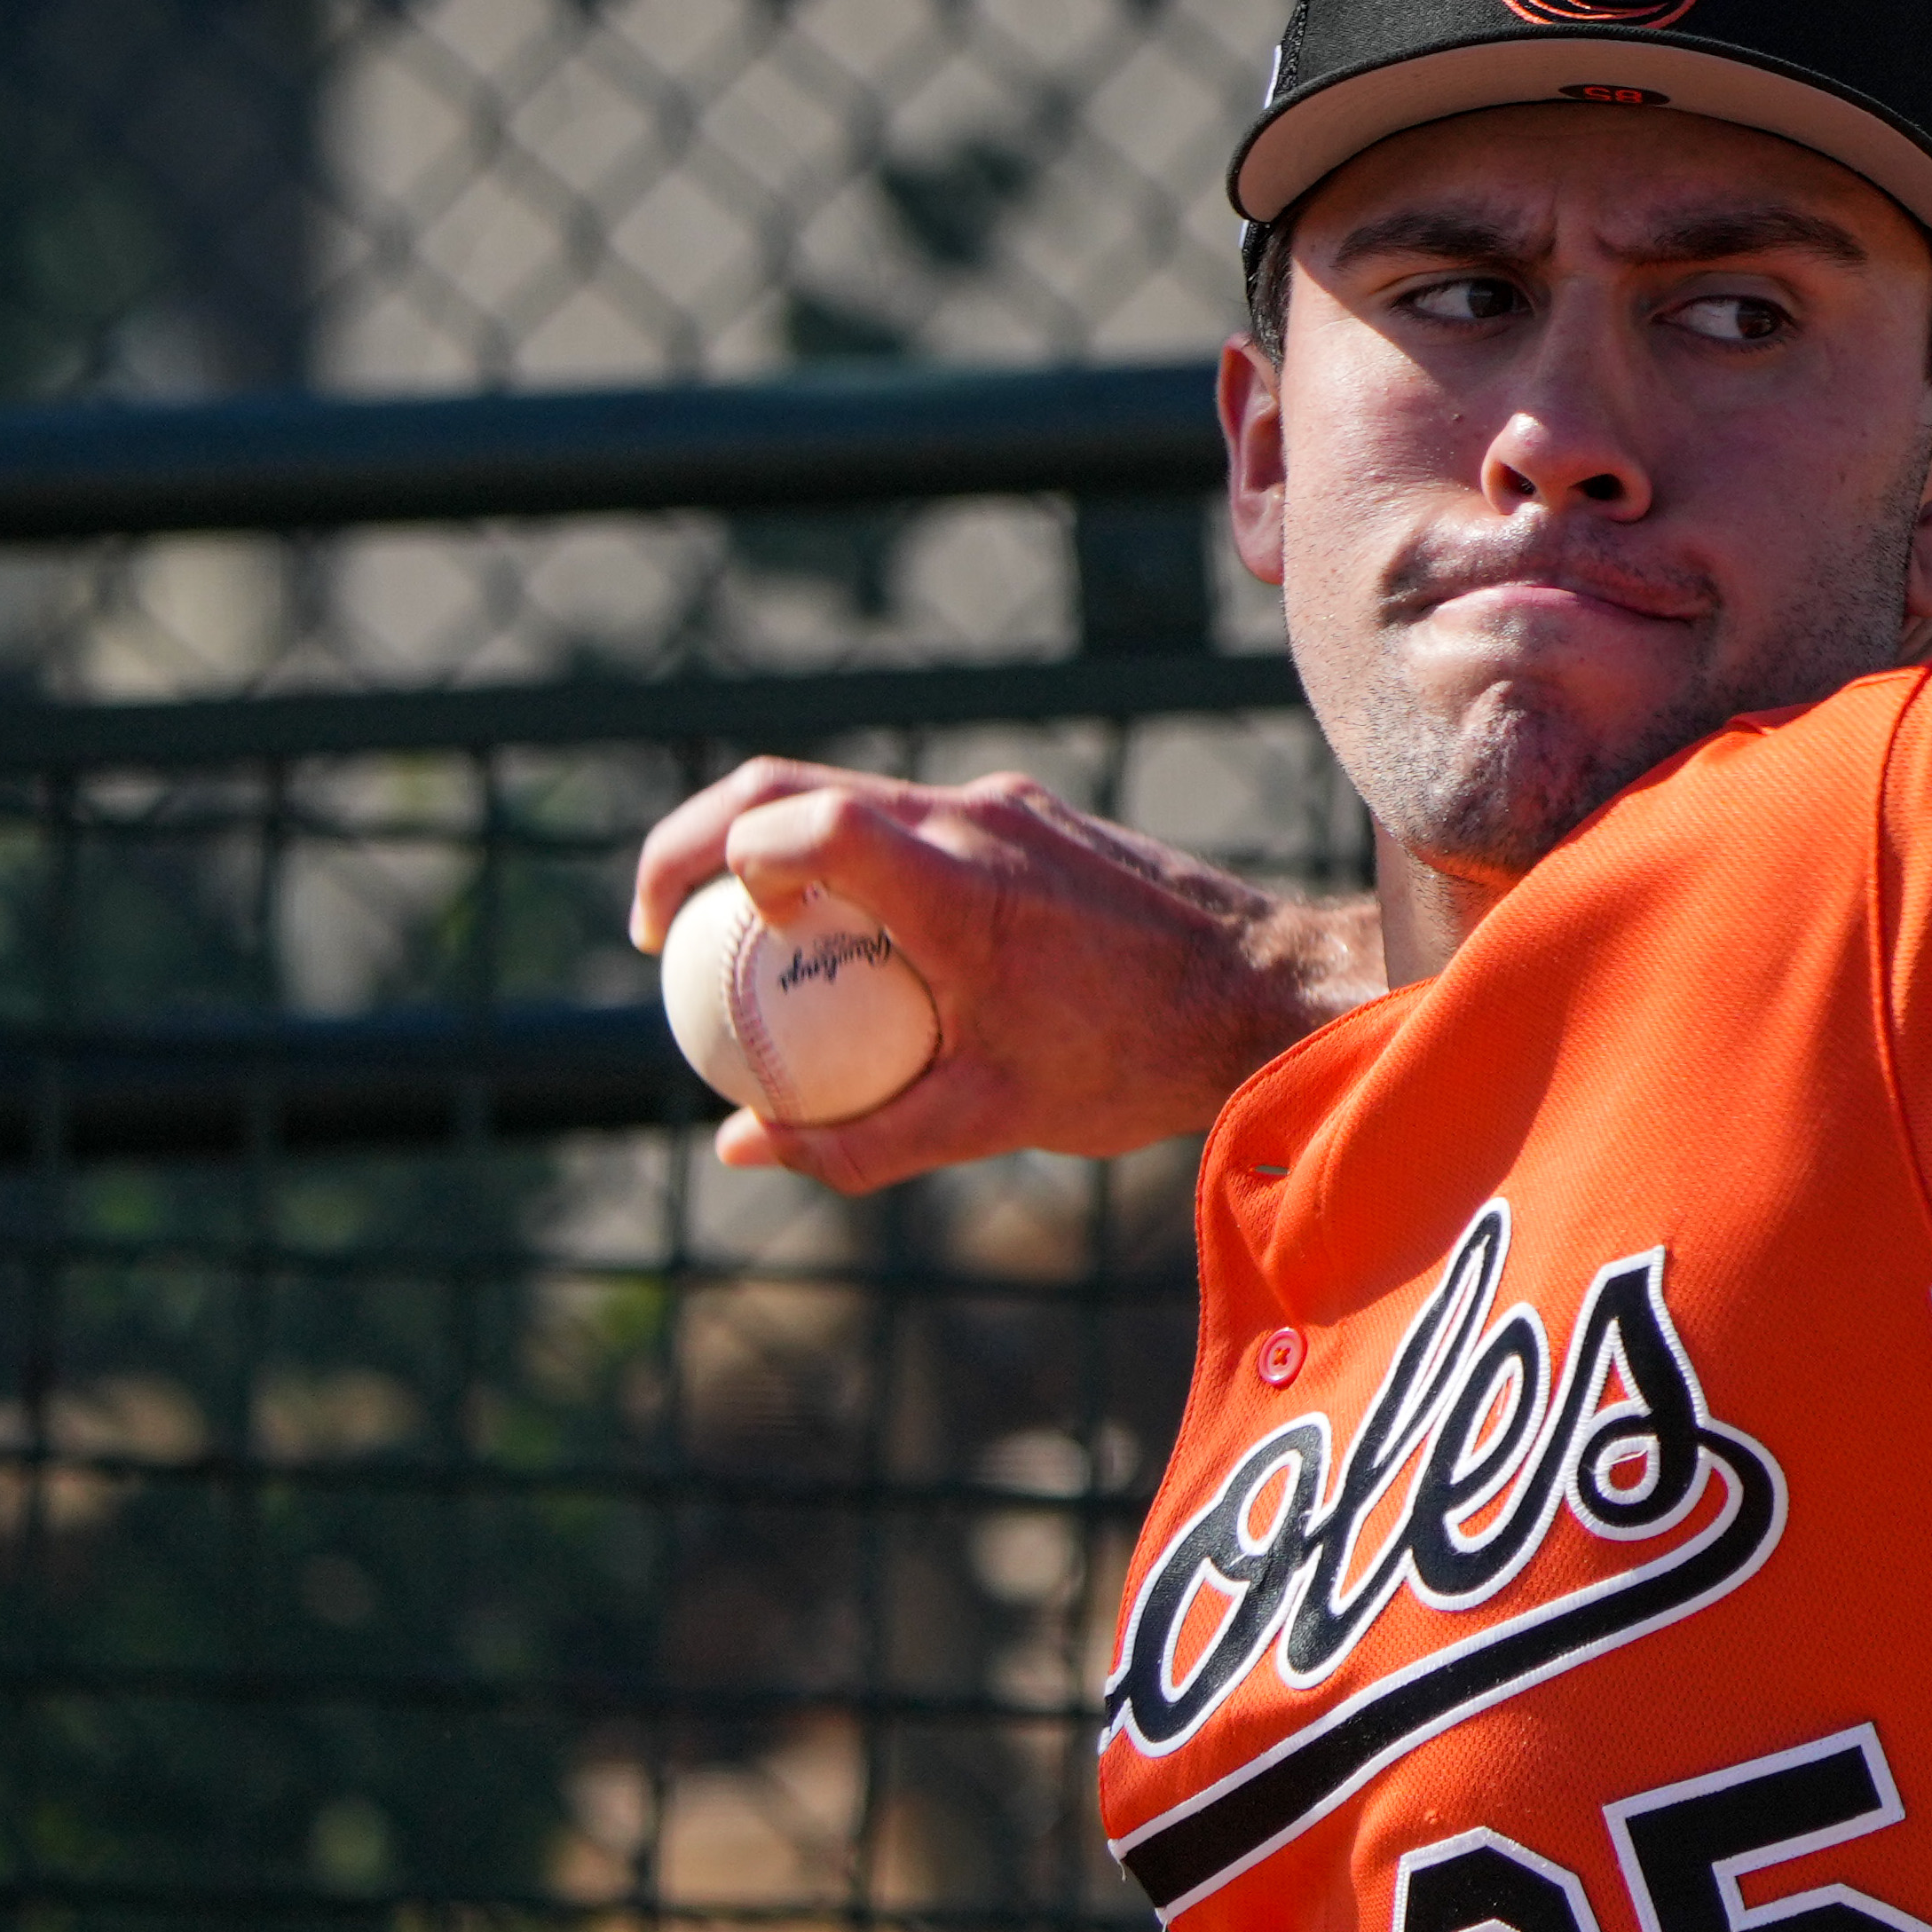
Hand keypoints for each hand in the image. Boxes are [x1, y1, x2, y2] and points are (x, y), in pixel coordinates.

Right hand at [631, 758, 1384, 1189]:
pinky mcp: (1037, 814)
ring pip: (855, 794)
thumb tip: (741, 1149)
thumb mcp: (993, 1117)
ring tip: (751, 944)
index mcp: (953, 881)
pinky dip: (860, 866)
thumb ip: (861, 1138)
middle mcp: (973, 817)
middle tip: (660, 925)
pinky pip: (918, 821)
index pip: (796, 822)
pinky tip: (868, 953)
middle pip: (792, 782)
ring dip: (781, 850)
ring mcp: (1008, 804)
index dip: (713, 860)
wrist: (1271, 995)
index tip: (682, 939)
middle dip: (698, 838)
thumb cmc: (1139, 1062)